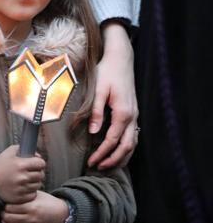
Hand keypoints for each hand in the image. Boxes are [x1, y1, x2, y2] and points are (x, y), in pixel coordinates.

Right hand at [0, 145, 44, 203]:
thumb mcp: (8, 153)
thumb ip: (22, 149)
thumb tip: (36, 155)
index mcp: (21, 165)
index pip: (41, 163)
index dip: (39, 162)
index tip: (35, 163)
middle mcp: (23, 177)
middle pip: (41, 175)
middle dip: (37, 172)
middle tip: (30, 171)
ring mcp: (22, 189)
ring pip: (38, 184)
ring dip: (34, 181)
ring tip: (25, 179)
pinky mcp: (21, 198)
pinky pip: (33, 194)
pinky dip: (30, 191)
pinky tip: (23, 187)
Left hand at [0, 191, 68, 222]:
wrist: (60, 212)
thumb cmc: (47, 201)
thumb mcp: (36, 194)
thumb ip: (24, 194)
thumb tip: (9, 192)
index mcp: (31, 206)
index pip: (10, 207)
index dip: (5, 204)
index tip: (5, 200)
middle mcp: (30, 216)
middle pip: (8, 217)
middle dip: (4, 212)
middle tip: (4, 208)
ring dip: (7, 219)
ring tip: (8, 213)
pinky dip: (14, 222)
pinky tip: (14, 218)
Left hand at [87, 21, 138, 169]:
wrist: (121, 58)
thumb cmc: (107, 72)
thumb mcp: (98, 90)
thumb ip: (96, 111)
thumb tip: (94, 132)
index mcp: (123, 112)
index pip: (112, 140)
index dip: (102, 153)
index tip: (91, 162)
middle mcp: (133, 116)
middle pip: (126, 146)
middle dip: (113, 159)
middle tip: (98, 167)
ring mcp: (135, 114)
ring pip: (133, 142)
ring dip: (122, 156)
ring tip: (108, 164)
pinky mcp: (133, 112)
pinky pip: (133, 135)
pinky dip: (127, 147)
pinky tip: (119, 151)